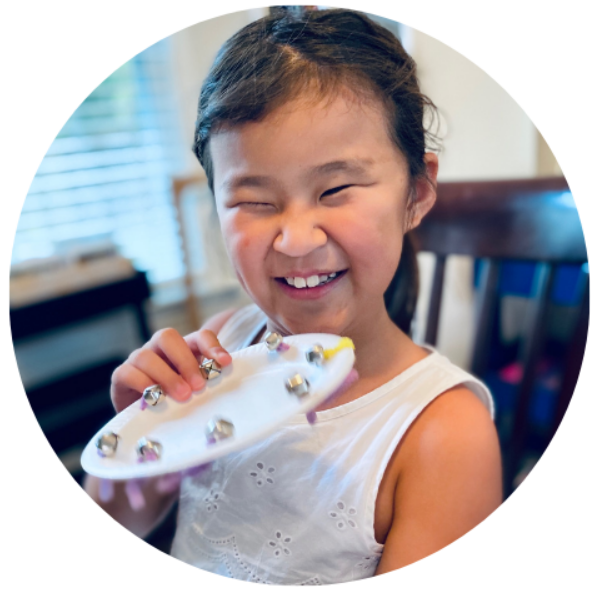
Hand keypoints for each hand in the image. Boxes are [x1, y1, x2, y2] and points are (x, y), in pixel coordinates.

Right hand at [110, 328, 231, 412]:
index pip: (200, 336)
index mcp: (183, 348)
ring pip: (146, 355)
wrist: (147, 422)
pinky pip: (126, 373)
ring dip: (166, 376)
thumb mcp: (196, 392)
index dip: (212, 346)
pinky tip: (155, 398)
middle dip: (185, 361)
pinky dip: (142, 384)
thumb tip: (225, 388)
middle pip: (167, 336)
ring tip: (182, 396)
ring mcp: (138, 360)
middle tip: (198, 386)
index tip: (225, 363)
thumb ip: (208, 384)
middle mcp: (159, 349)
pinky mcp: (121, 376)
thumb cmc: (178, 402)